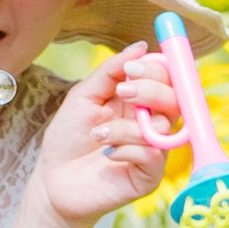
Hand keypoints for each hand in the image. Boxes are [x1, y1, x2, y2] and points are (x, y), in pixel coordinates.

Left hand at [33, 42, 179, 227]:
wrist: (52, 181)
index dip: (158, 69)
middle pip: (176, 99)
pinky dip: (127, 148)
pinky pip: (153, 155)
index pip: (167, 79)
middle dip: (151, 90)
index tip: (132, 68)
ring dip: (127, 126)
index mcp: (140, 102)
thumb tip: (141, 46)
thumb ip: (111, 71)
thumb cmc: (68, 138)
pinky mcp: (149, 176)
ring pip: (163, 127)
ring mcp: (154, 151)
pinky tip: (107, 154)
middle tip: (122, 92)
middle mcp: (153, 124)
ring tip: (98, 133)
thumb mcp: (84, 96)